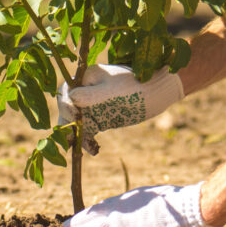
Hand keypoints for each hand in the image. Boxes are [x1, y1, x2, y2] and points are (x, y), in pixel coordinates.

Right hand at [57, 64, 183, 153]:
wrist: (159, 91)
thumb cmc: (138, 86)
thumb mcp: (114, 91)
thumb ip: (91, 95)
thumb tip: (71, 99)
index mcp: (87, 77)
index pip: (66, 92)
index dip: (66, 105)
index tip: (76, 117)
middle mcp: (86, 90)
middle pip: (67, 108)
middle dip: (68, 125)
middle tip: (73, 140)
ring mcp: (93, 104)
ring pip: (75, 122)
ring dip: (77, 136)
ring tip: (87, 148)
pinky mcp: (100, 117)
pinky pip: (87, 130)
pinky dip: (87, 140)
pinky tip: (94, 149)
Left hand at [63, 183, 219, 226]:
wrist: (190, 210)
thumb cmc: (183, 204)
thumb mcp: (163, 197)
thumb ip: (151, 203)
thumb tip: (150, 207)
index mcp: (132, 198)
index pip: (108, 205)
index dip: (94, 211)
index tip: (86, 214)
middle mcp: (124, 208)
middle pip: (96, 214)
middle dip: (80, 220)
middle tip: (66, 225)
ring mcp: (123, 221)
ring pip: (93, 225)